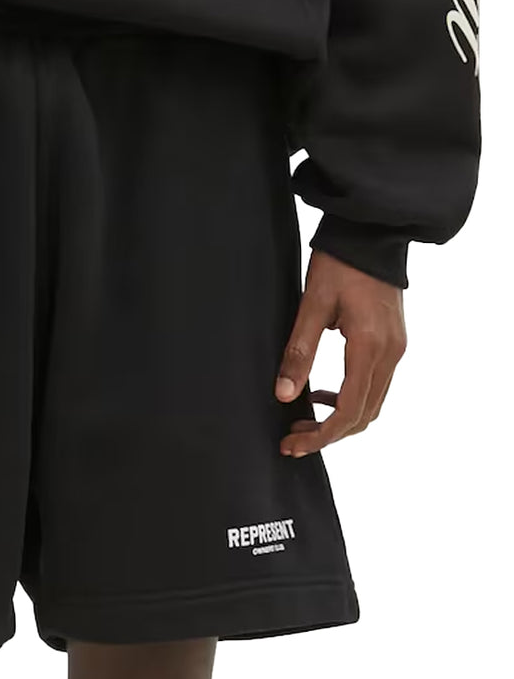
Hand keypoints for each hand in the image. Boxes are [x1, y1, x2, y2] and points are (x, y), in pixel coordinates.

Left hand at [274, 249, 406, 456]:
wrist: (372, 234)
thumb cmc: (340, 264)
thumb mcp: (312, 306)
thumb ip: (298, 352)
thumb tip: (283, 394)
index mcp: (370, 347)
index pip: (348, 410)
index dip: (320, 435)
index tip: (292, 444)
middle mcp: (390, 354)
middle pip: (363, 415)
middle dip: (328, 435)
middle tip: (292, 440)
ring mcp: (396, 349)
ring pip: (371, 404)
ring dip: (339, 420)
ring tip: (302, 421)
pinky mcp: (392, 343)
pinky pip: (374, 385)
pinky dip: (349, 400)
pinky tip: (321, 394)